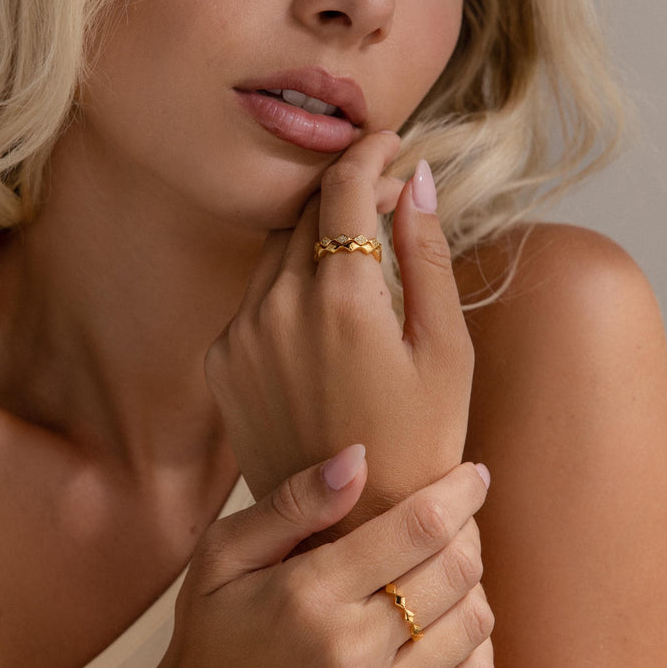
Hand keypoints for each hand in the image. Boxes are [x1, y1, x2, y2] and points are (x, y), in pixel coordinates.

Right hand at [102, 451, 493, 667]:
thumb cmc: (211, 638)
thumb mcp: (223, 557)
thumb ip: (292, 504)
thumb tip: (358, 457)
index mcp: (308, 595)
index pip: (418, 527)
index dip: (458, 492)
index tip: (471, 473)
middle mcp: (350, 653)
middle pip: (455, 570)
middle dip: (468, 529)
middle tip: (456, 515)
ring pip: (473, 622)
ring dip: (473, 582)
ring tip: (448, 564)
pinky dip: (476, 640)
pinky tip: (448, 620)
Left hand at [205, 131, 472, 507]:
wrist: (352, 525)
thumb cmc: (419, 438)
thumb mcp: (444, 347)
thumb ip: (425, 252)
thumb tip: (416, 176)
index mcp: (340, 298)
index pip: (343, 187)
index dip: (368, 153)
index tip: (390, 142)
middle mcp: (277, 307)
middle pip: (304, 211)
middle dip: (345, 191)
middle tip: (385, 194)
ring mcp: (240, 334)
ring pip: (274, 250)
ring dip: (314, 236)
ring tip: (358, 253)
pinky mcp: (221, 361)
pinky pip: (254, 296)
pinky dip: (286, 284)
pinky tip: (322, 311)